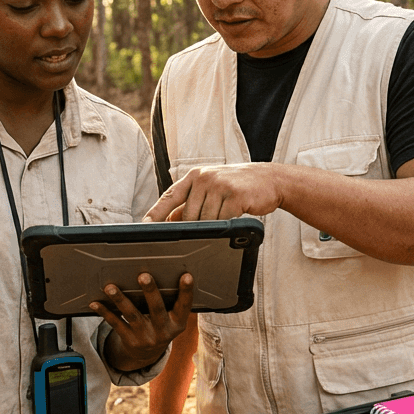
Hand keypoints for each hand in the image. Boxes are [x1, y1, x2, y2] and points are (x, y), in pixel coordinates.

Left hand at [94, 273, 193, 370]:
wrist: (147, 354)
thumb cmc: (160, 326)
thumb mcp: (171, 319)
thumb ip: (170, 302)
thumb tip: (162, 273)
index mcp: (177, 323)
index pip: (184, 306)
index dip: (186, 291)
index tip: (187, 276)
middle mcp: (163, 331)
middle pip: (156, 309)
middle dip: (150, 292)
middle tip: (144, 276)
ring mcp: (145, 337)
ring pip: (132, 315)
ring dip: (120, 300)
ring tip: (110, 287)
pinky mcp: (129, 340)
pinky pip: (116, 323)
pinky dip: (105, 312)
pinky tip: (95, 303)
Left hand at [144, 162, 285, 221]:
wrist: (269, 179)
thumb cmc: (237, 187)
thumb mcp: (211, 188)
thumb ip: (192, 202)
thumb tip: (169, 221)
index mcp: (194, 177)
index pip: (169, 196)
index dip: (155, 213)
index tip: (143, 226)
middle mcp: (204, 178)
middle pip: (187, 216)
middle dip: (192, 230)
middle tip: (200, 236)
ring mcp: (219, 185)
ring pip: (205, 221)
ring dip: (212, 228)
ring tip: (223, 224)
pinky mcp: (235, 195)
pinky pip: (223, 221)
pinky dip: (226, 226)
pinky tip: (233, 222)